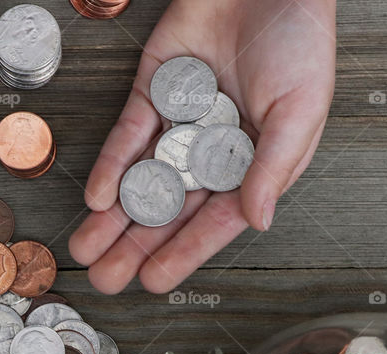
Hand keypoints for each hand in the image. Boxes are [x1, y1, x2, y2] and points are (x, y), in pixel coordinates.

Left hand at [69, 0, 335, 292]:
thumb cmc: (299, 38)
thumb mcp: (301, 108)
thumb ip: (273, 166)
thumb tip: (256, 222)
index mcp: (252, 162)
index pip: (213, 220)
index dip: (183, 252)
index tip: (155, 282)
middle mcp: (211, 149)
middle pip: (168, 208)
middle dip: (135, 245)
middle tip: (104, 280)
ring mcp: (178, 123)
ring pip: (140, 180)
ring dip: (112, 217)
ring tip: (85, 250)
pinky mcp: (153, 93)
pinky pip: (128, 135)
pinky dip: (111, 165)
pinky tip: (95, 198)